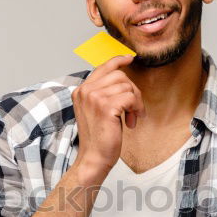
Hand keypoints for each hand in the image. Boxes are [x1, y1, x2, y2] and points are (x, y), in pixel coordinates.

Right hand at [70, 54, 145, 175]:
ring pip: (127, 86)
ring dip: (135, 102)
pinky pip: (131, 97)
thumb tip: (122, 78)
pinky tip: (131, 122)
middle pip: (120, 76)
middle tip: (134, 110)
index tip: (129, 58)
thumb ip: (103, 93)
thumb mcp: (97, 110)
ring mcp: (94, 98)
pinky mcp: (106, 107)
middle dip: (132, 91)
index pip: (102, 67)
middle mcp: (85, 91)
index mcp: (81, 91)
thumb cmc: (98, 137)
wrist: (93, 158)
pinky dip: (136, 108)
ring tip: (131, 118)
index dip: (118, 60)